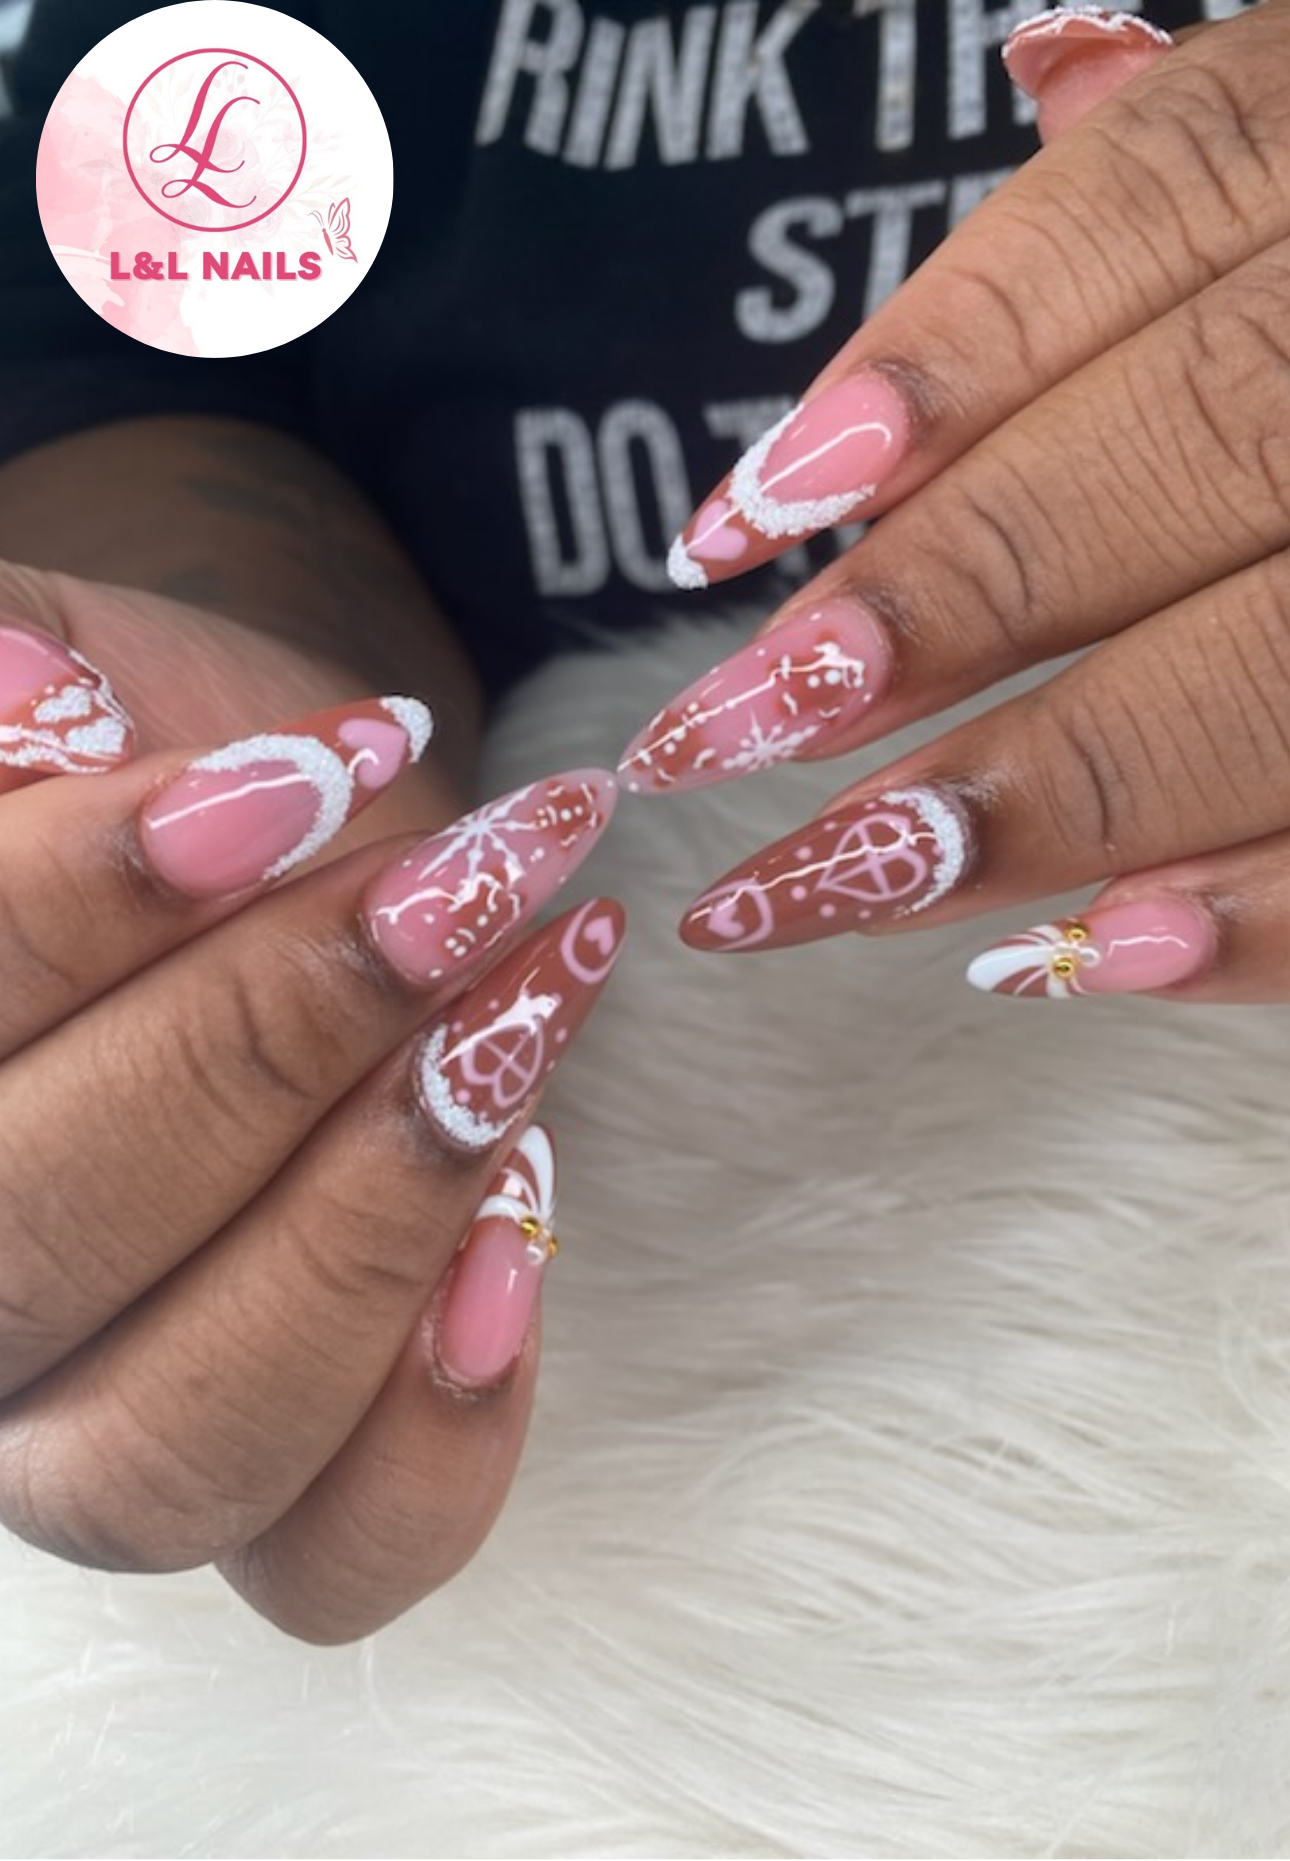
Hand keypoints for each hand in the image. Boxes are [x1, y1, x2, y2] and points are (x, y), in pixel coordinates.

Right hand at [0, 567, 619, 1641]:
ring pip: (177, 1448)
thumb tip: (33, 714)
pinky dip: (440, 1429)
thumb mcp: (82, 670)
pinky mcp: (271, 1497)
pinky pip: (338, 1557)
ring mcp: (87, 1438)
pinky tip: (523, 1232)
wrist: (296, 835)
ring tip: (515, 1024)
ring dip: (371, 1222)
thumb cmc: (167, 756)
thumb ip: (26, 692)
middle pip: (41, 1246)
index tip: (301, 780)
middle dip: (270, 1047)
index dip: (87, 905)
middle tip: (455, 891)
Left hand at [621, 2, 1289, 1003]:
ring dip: (1063, 792)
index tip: (736, 527)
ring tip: (837, 884)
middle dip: (948, 606)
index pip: (1163, 202)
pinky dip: (1279, 917)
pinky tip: (1097, 963)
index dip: (940, 361)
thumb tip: (1046, 67)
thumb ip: (1227, 150)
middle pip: (1213, 437)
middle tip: (717, 744)